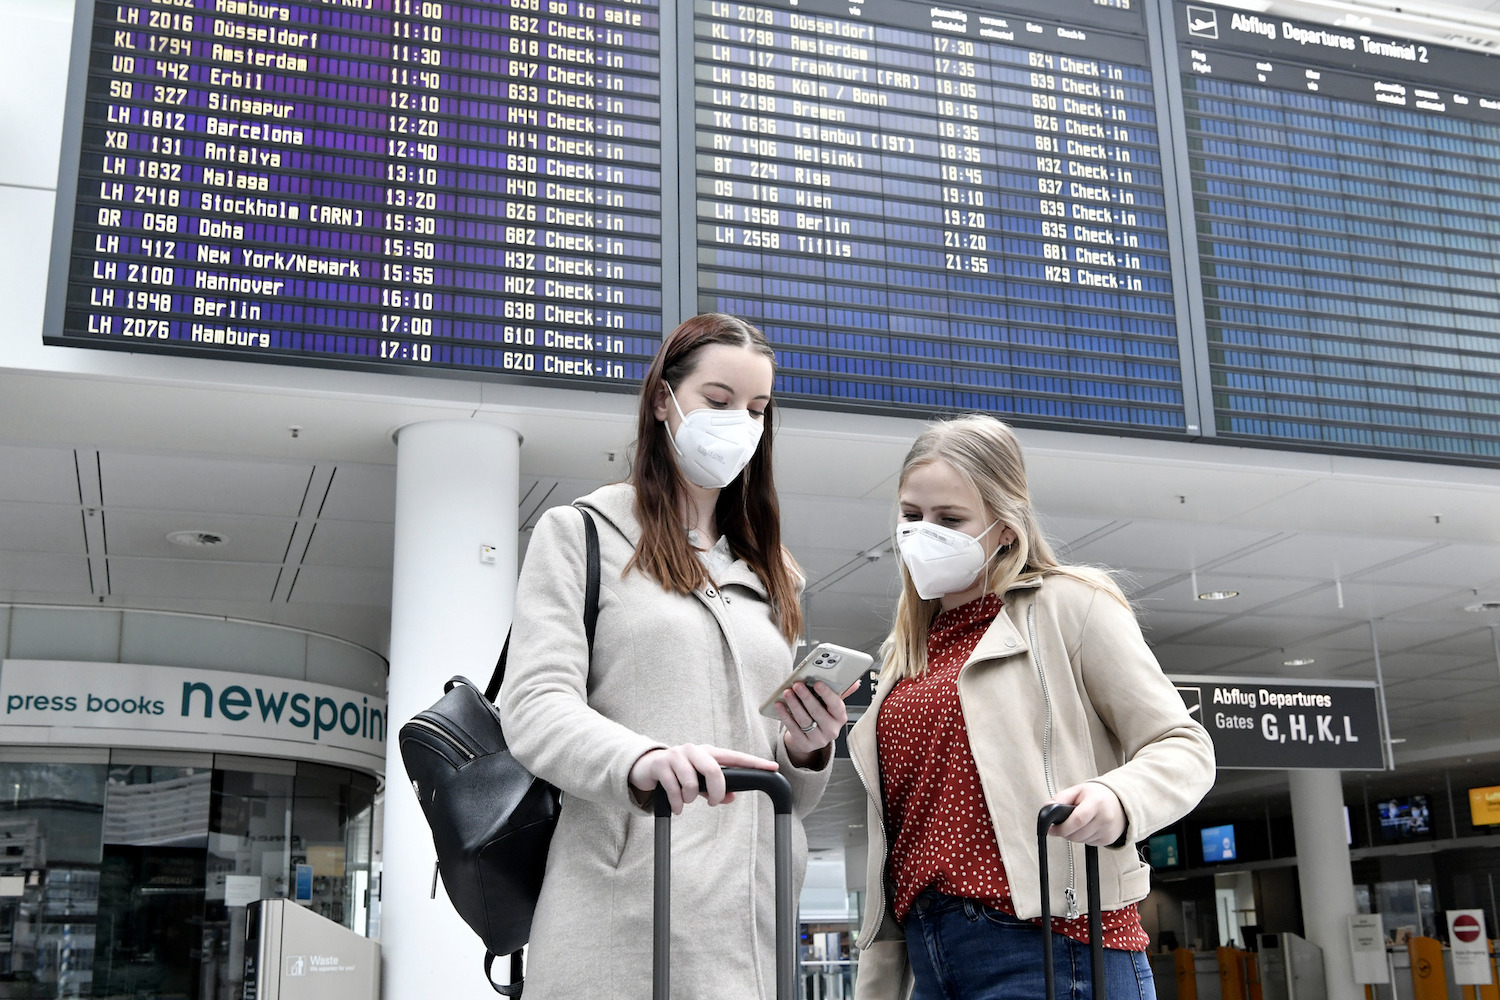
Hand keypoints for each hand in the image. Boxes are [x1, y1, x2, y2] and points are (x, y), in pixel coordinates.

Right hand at [628, 744, 777, 815]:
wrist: (648, 766)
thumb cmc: (679, 773)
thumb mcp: (699, 780)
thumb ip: (714, 788)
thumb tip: (731, 798)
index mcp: (708, 752)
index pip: (735, 757)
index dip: (754, 763)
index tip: (773, 767)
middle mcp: (694, 750)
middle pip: (714, 770)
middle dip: (716, 791)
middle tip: (712, 803)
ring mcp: (677, 755)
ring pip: (692, 782)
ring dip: (690, 798)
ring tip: (686, 801)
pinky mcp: (661, 764)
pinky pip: (674, 789)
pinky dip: (677, 803)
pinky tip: (677, 808)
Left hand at [774, 680, 855, 760]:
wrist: (811, 737)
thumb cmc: (821, 715)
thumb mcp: (831, 705)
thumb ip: (839, 692)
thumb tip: (855, 681)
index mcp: (840, 717)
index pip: (836, 705)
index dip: (827, 694)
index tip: (817, 683)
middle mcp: (832, 730)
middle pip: (818, 712)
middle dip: (806, 697)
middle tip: (797, 685)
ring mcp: (819, 739)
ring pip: (805, 720)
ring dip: (794, 705)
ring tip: (787, 692)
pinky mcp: (805, 745)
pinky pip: (794, 729)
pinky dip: (785, 716)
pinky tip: (780, 705)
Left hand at [1046, 782, 1126, 846]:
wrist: (1119, 802)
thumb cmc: (1096, 795)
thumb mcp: (1078, 790)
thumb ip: (1061, 798)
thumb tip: (1047, 807)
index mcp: (1096, 802)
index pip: (1078, 819)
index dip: (1062, 827)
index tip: (1052, 829)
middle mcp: (1105, 817)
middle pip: (1077, 834)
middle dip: (1065, 832)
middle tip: (1062, 825)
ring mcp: (1108, 830)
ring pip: (1081, 841)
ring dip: (1073, 835)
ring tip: (1077, 824)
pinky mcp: (1109, 839)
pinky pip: (1089, 843)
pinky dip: (1083, 838)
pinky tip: (1087, 827)